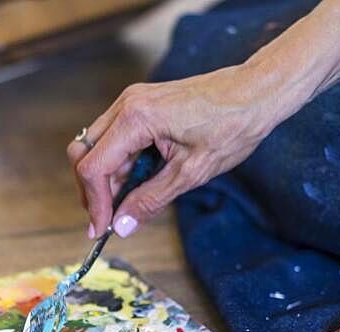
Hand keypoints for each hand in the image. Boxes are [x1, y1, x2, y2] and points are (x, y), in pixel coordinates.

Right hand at [67, 63, 279, 238]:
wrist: (255, 93)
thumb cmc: (231, 127)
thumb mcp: (190, 173)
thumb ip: (150, 200)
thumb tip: (122, 226)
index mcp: (136, 119)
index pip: (94, 167)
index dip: (94, 203)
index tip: (101, 229)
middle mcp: (127, 104)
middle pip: (84, 153)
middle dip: (92, 190)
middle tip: (107, 221)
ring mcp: (132, 101)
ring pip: (98, 146)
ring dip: (106, 178)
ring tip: (126, 205)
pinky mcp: (141, 104)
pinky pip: (115, 137)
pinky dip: (119, 163)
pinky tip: (136, 183)